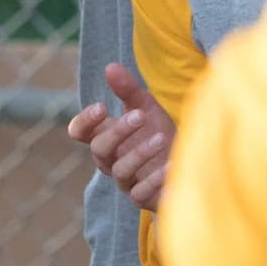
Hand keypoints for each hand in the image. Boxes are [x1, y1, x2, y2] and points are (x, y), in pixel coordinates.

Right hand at [65, 63, 176, 210]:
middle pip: (99, 149)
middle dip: (117, 131)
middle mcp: (110, 161)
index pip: (79, 132)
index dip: (84, 121)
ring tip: (161, 138)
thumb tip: (110, 67)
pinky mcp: (142, 198)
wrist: (187, 165)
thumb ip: (128, 90)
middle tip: (139, 116)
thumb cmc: (159, 135)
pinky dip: (154, 179)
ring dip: (139, 153)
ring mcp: (125, 182)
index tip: (101, 107)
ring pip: (120, 170)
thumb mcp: (146, 108)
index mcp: (105, 137)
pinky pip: (140, 192)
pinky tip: (170, 165)